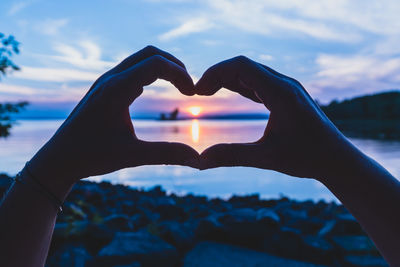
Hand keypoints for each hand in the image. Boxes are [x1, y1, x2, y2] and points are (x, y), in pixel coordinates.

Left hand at [28, 46, 199, 198]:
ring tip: (180, 87)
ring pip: (140, 59)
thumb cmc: (91, 156)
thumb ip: (167, 154)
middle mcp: (111, 79)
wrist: (58, 158)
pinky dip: (151, 73)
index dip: (180, 74)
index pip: (156, 64)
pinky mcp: (104, 88)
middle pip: (150, 53)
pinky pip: (132, 68)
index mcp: (116, 90)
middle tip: (189, 88)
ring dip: (163, 67)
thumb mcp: (132, 156)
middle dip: (175, 66)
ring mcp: (106, 81)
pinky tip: (155, 90)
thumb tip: (198, 159)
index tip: (193, 93)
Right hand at [196, 56, 351, 179]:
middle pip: (245, 66)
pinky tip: (230, 93)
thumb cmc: (307, 158)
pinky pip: (260, 82)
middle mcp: (285, 84)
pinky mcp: (288, 95)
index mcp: (281, 92)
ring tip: (208, 92)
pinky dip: (241, 85)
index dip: (215, 73)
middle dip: (218, 75)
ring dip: (229, 79)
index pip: (241, 66)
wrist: (337, 159)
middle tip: (199, 93)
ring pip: (252, 72)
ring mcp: (288, 88)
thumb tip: (200, 161)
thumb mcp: (266, 158)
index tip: (198, 91)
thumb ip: (232, 156)